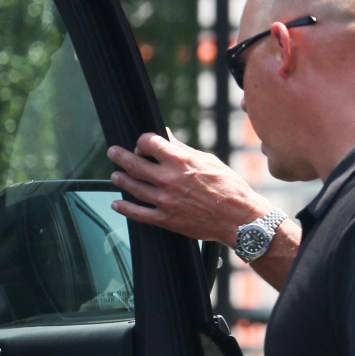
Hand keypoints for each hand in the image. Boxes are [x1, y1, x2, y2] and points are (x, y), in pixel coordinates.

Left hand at [108, 129, 271, 246]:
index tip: (143, 143)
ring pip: (132, 186)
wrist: (239, 218)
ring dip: (120, 179)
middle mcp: (169, 179)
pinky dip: (124, 208)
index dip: (143, 141)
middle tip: (113, 152)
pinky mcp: (166, 219)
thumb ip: (184, 149)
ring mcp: (165, 200)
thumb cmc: (230, 187)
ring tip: (116, 176)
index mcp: (181, 161)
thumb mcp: (209, 161)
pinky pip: (138, 213)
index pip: (149, 143)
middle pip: (133, 163)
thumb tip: (167, 136)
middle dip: (120, 155)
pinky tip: (118, 204)